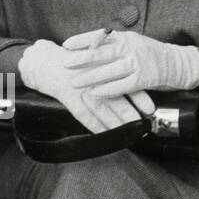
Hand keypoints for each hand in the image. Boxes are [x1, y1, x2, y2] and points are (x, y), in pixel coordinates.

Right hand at [17, 39, 149, 133]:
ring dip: (115, 125)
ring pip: (102, 110)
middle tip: (142, 128)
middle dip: (130, 116)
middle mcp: (95, 78)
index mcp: (105, 68)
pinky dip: (94, 126)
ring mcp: (82, 89)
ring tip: (126, 136)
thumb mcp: (98, 62)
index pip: (126, 83)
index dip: (140, 97)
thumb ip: (115, 72)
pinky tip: (104, 134)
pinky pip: (83, 115)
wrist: (48, 64)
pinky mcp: (69, 98)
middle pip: (116, 100)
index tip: (150, 109)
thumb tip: (138, 86)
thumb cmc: (77, 64)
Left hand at [63, 28, 198, 95]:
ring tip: (75, 82)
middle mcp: (131, 48)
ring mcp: (138, 63)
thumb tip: (87, 47)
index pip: (100, 36)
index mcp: (126, 37)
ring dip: (91, 77)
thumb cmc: (148, 54)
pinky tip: (95, 93)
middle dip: (82, 58)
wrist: (176, 63)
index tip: (66, 44)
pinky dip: (108, 89)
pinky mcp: (144, 79)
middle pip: (103, 52)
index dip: (82, 40)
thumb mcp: (131, 42)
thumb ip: (113, 44)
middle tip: (65, 63)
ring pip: (110, 70)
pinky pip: (123, 85)